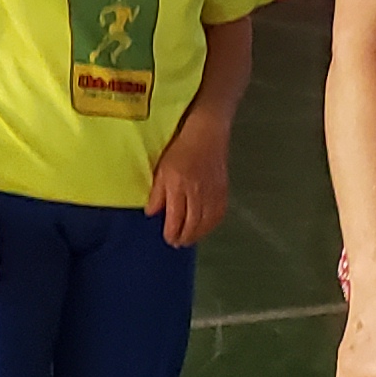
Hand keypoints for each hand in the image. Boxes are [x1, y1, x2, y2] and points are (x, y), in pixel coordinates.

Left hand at [147, 120, 231, 248]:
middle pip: (192, 224)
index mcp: (178, 186)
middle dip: (184, 237)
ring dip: (198, 234)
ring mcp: (212, 192)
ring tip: (190, 238)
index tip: (168, 238)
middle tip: (178, 243)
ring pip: (206, 222)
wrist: (207, 133)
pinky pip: (219, 214)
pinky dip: (211, 225)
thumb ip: (157, 193)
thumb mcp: (161, 169)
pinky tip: (205, 227)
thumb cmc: (180, 148)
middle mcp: (197, 192)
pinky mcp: (223, 190)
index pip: (176, 218)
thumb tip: (152, 213)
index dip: (172, 232)